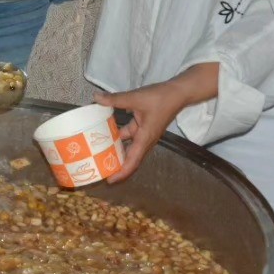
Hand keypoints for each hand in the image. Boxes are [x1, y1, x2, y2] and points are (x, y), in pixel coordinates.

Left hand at [95, 63, 216, 182]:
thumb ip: (115, 99)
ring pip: (129, 146)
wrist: (177, 93)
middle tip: (100, 167)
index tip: (109, 180)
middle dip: (116, 165)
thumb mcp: (135, 98)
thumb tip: (96, 99)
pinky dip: (120, 135)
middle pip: (130, 158)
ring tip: (99, 151)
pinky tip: (107, 131)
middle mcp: (145, 140)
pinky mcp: (144, 126)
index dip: (121, 172)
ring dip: (117, 150)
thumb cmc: (160, 99)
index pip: (132, 161)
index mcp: (145, 138)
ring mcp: (145, 134)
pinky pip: (130, 135)